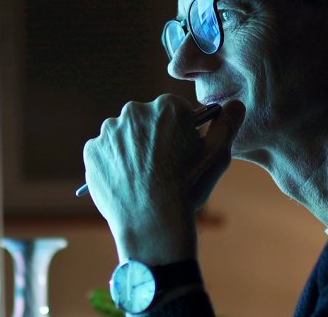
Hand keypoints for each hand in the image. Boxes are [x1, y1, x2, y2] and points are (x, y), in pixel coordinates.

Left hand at [82, 95, 244, 264]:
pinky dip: (112, 164)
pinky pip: (103, 153)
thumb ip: (229, 124)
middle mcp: (133, 111)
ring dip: (131, 150)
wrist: (153, 222)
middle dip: (153, 138)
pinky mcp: (91, 151)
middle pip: (146, 121)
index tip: (180, 154)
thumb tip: (236, 104)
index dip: (179, 134)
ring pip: (123, 136)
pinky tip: (126, 181)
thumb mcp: (218, 155)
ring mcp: (109, 131)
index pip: (173, 113)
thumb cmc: (189, 187)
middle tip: (161, 168)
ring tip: (143, 178)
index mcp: (166, 106)